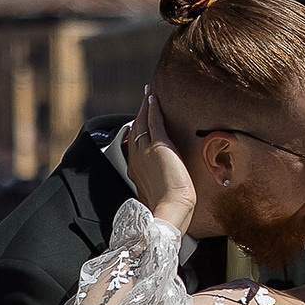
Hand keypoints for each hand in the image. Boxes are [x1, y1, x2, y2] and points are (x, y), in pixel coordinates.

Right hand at [126, 88, 196, 233]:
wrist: (170, 211)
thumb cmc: (169, 210)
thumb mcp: (159, 196)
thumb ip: (160, 188)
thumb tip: (169, 189)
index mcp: (135, 172)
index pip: (134, 147)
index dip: (137, 133)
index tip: (139, 124)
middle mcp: (137, 159)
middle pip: (136, 130)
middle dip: (139, 114)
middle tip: (144, 100)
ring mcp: (146, 152)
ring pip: (143, 122)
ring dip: (145, 106)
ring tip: (148, 93)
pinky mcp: (160, 146)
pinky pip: (154, 122)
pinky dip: (153, 108)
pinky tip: (154, 99)